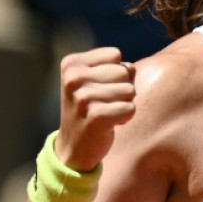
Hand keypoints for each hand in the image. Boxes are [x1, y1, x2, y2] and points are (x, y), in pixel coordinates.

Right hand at [55, 47, 135, 171]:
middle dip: (122, 88)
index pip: (115, 55)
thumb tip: (131, 68)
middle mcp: (73, 78)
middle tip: (104, 103)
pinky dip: (125, 117)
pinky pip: (130, 108)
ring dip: (123, 104)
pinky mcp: (96, 116)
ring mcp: (83, 97)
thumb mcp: (95, 80)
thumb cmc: (90, 107)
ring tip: (106, 113)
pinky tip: (108, 124)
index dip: (115, 72)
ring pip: (130, 90)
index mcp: (71, 63)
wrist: (74, 146)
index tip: (100, 88)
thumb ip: (116, 66)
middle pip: (124, 71)